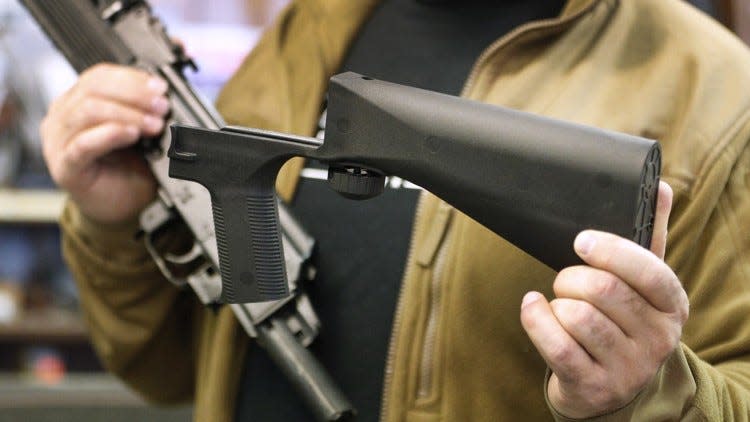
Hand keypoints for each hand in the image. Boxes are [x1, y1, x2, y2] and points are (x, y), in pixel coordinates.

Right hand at [41, 63, 169, 223]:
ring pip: (88, 111)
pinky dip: (110, 134)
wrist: (120, 207)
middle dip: (133, 94)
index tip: (160, 87)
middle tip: (161, 106)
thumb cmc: (126, 169)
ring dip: (127, 114)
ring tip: (153, 124)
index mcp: (77, 102)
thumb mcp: (137, 132)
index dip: (132, 78)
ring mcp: (59, 142)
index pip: (98, 76)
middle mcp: (62, 117)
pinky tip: (131, 135)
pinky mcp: (65, 167)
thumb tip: (161, 93)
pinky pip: (84, 144)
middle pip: (93, 89)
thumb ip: (141, 110)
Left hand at [520, 182, 687, 417]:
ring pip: (576, 316)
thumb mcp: (643, 284)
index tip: (581, 241)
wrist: (610, 385)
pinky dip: (535, 319)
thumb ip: (650, 235)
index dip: (611, 250)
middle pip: (603, 290)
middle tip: (566, 280)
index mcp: (673, 305)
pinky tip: (533, 307)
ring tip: (560, 303)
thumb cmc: (624, 321)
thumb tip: (660, 185)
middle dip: (571, 277)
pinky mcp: (593, 386)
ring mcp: (627, 368)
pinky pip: (555, 344)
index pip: (648, 270)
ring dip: (556, 302)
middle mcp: (657, 340)